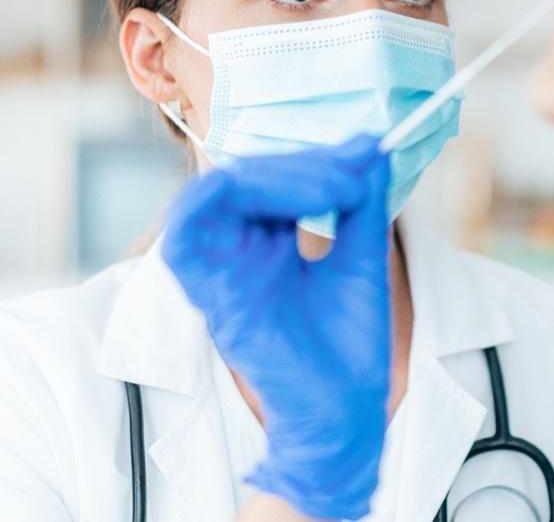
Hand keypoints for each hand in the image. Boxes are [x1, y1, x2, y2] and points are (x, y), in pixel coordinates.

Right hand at [162, 135, 390, 520]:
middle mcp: (236, 250)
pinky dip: (213, 200)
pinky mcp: (212, 298)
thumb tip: (370, 144)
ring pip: (215, 192)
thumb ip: (360, 200)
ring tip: (337, 190)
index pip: (271, 173)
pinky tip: (280, 197)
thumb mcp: (363, 253)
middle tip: (355, 173)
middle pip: (244, 175)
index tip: (366, 155)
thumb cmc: (350, 342)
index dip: (313, 157)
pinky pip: (182, 238)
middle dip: (302, 163)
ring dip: (273, 177)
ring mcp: (220, 272)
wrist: (350, 409)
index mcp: (266, 238)